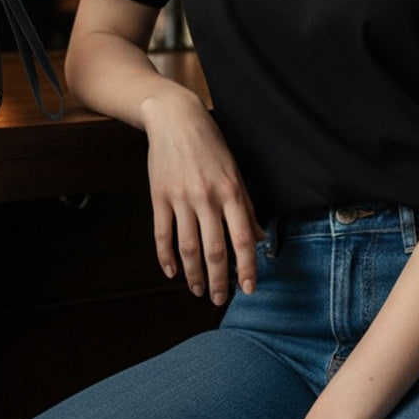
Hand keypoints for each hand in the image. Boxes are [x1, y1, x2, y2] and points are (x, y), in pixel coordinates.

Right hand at [141, 88, 263, 304]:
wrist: (175, 118)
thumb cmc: (210, 144)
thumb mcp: (234, 172)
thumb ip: (246, 207)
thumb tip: (259, 239)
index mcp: (231, 191)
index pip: (243, 238)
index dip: (247, 267)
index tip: (249, 289)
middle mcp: (207, 197)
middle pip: (214, 249)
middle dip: (219, 280)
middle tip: (219, 300)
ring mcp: (180, 198)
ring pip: (187, 247)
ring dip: (193, 273)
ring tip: (198, 290)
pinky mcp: (159, 196)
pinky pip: (162, 233)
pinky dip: (165, 256)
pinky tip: (171, 272)